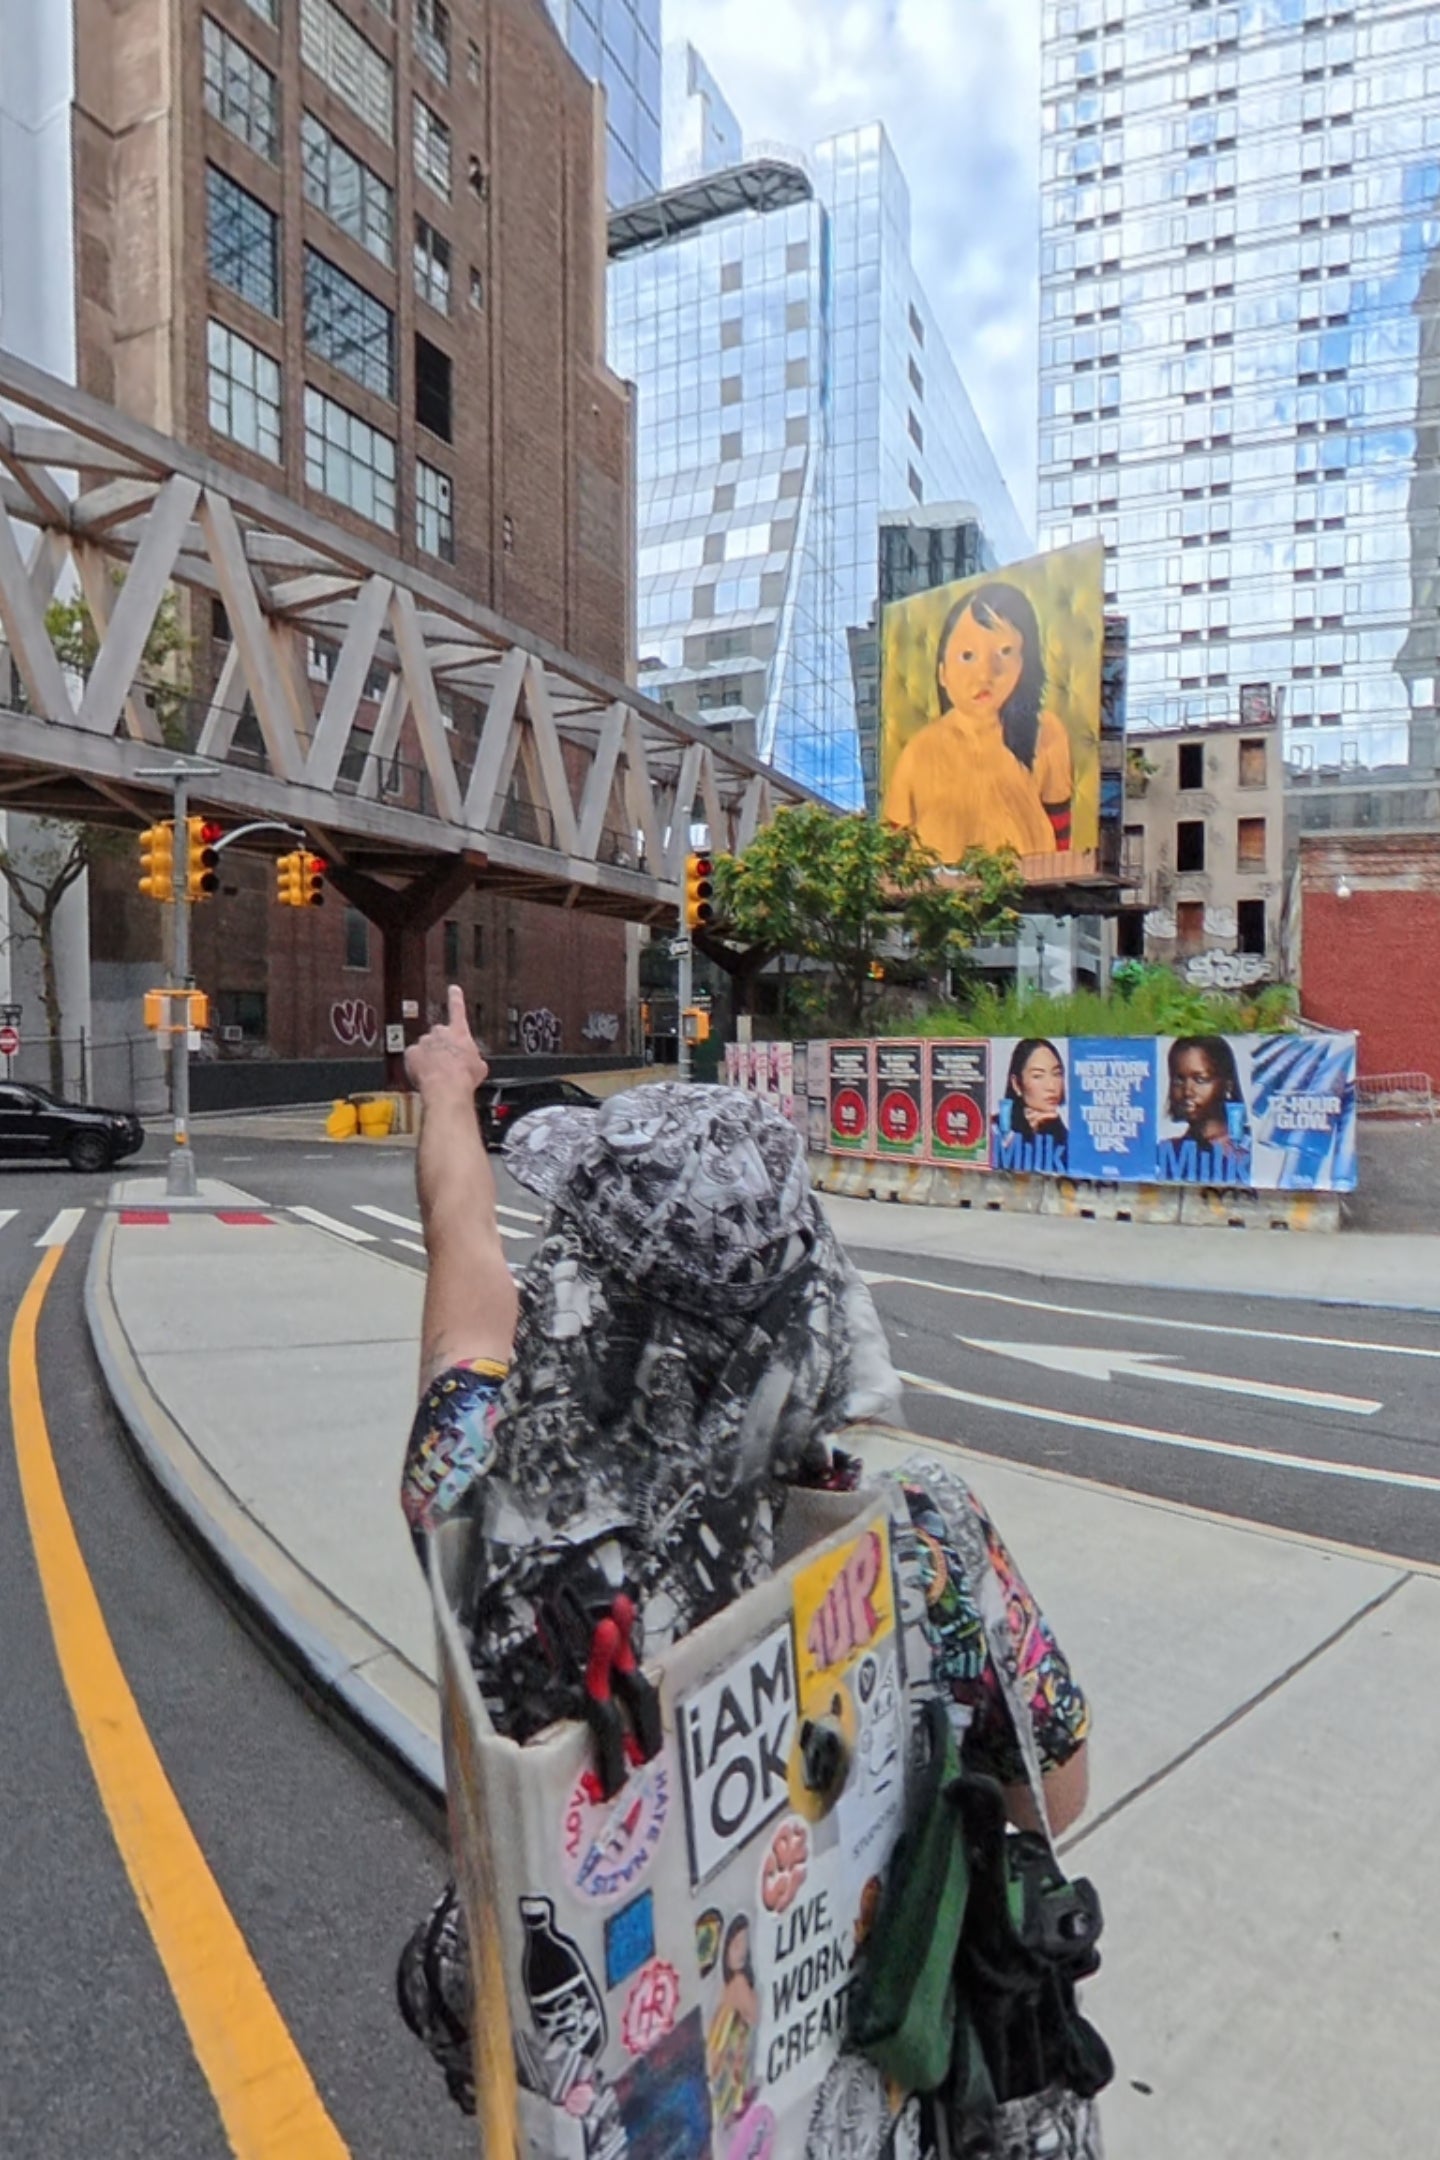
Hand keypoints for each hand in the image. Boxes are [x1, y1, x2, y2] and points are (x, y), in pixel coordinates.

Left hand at [405, 984, 487, 1101]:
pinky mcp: (411, 1053)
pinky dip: (416, 1064)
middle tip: (446, 1063)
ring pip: (425, 1047)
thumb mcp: (479, 1067)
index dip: (455, 998)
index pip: (458, 1009)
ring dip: (429, 1057)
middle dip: (440, 1046)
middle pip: (438, 1035)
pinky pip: (413, 1058)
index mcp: (459, 1032)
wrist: (447, 1086)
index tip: (453, 988)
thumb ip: (474, 1059)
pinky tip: (424, 1075)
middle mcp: (440, 1032)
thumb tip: (475, 1064)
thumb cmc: (464, 1077)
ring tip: (436, 1073)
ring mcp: (424, 1042)